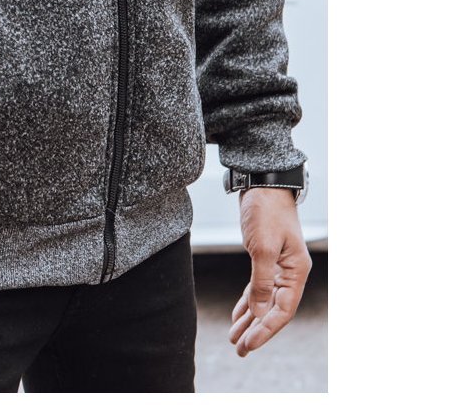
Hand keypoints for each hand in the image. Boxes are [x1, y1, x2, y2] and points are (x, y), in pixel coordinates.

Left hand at [229, 187, 312, 356]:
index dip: (266, 330)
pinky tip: (239, 315)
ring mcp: (279, 266)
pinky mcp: (266, 259)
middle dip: (257, 330)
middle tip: (239, 349)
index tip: (249, 344)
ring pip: (265, 301)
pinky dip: (248, 302)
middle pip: (274, 309)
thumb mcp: (263, 246)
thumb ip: (262, 281)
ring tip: (235, 338)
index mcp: (297, 271)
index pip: (283, 310)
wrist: (263, 183)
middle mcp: (291, 273)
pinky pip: (258, 288)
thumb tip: (260, 312)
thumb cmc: (266, 211)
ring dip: (251, 319)